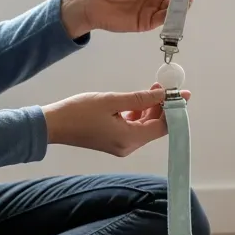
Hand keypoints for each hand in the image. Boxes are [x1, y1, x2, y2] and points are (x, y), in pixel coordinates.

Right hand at [42, 86, 191, 156]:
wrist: (52, 125)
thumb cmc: (78, 112)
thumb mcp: (112, 101)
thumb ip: (140, 98)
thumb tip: (164, 95)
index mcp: (129, 139)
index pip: (162, 127)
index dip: (174, 110)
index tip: (182, 94)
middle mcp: (128, 146)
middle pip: (155, 128)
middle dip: (163, 107)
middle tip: (167, 87)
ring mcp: (120, 145)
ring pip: (144, 127)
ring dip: (150, 109)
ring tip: (153, 89)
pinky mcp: (113, 140)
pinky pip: (133, 127)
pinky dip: (139, 114)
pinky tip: (138, 100)